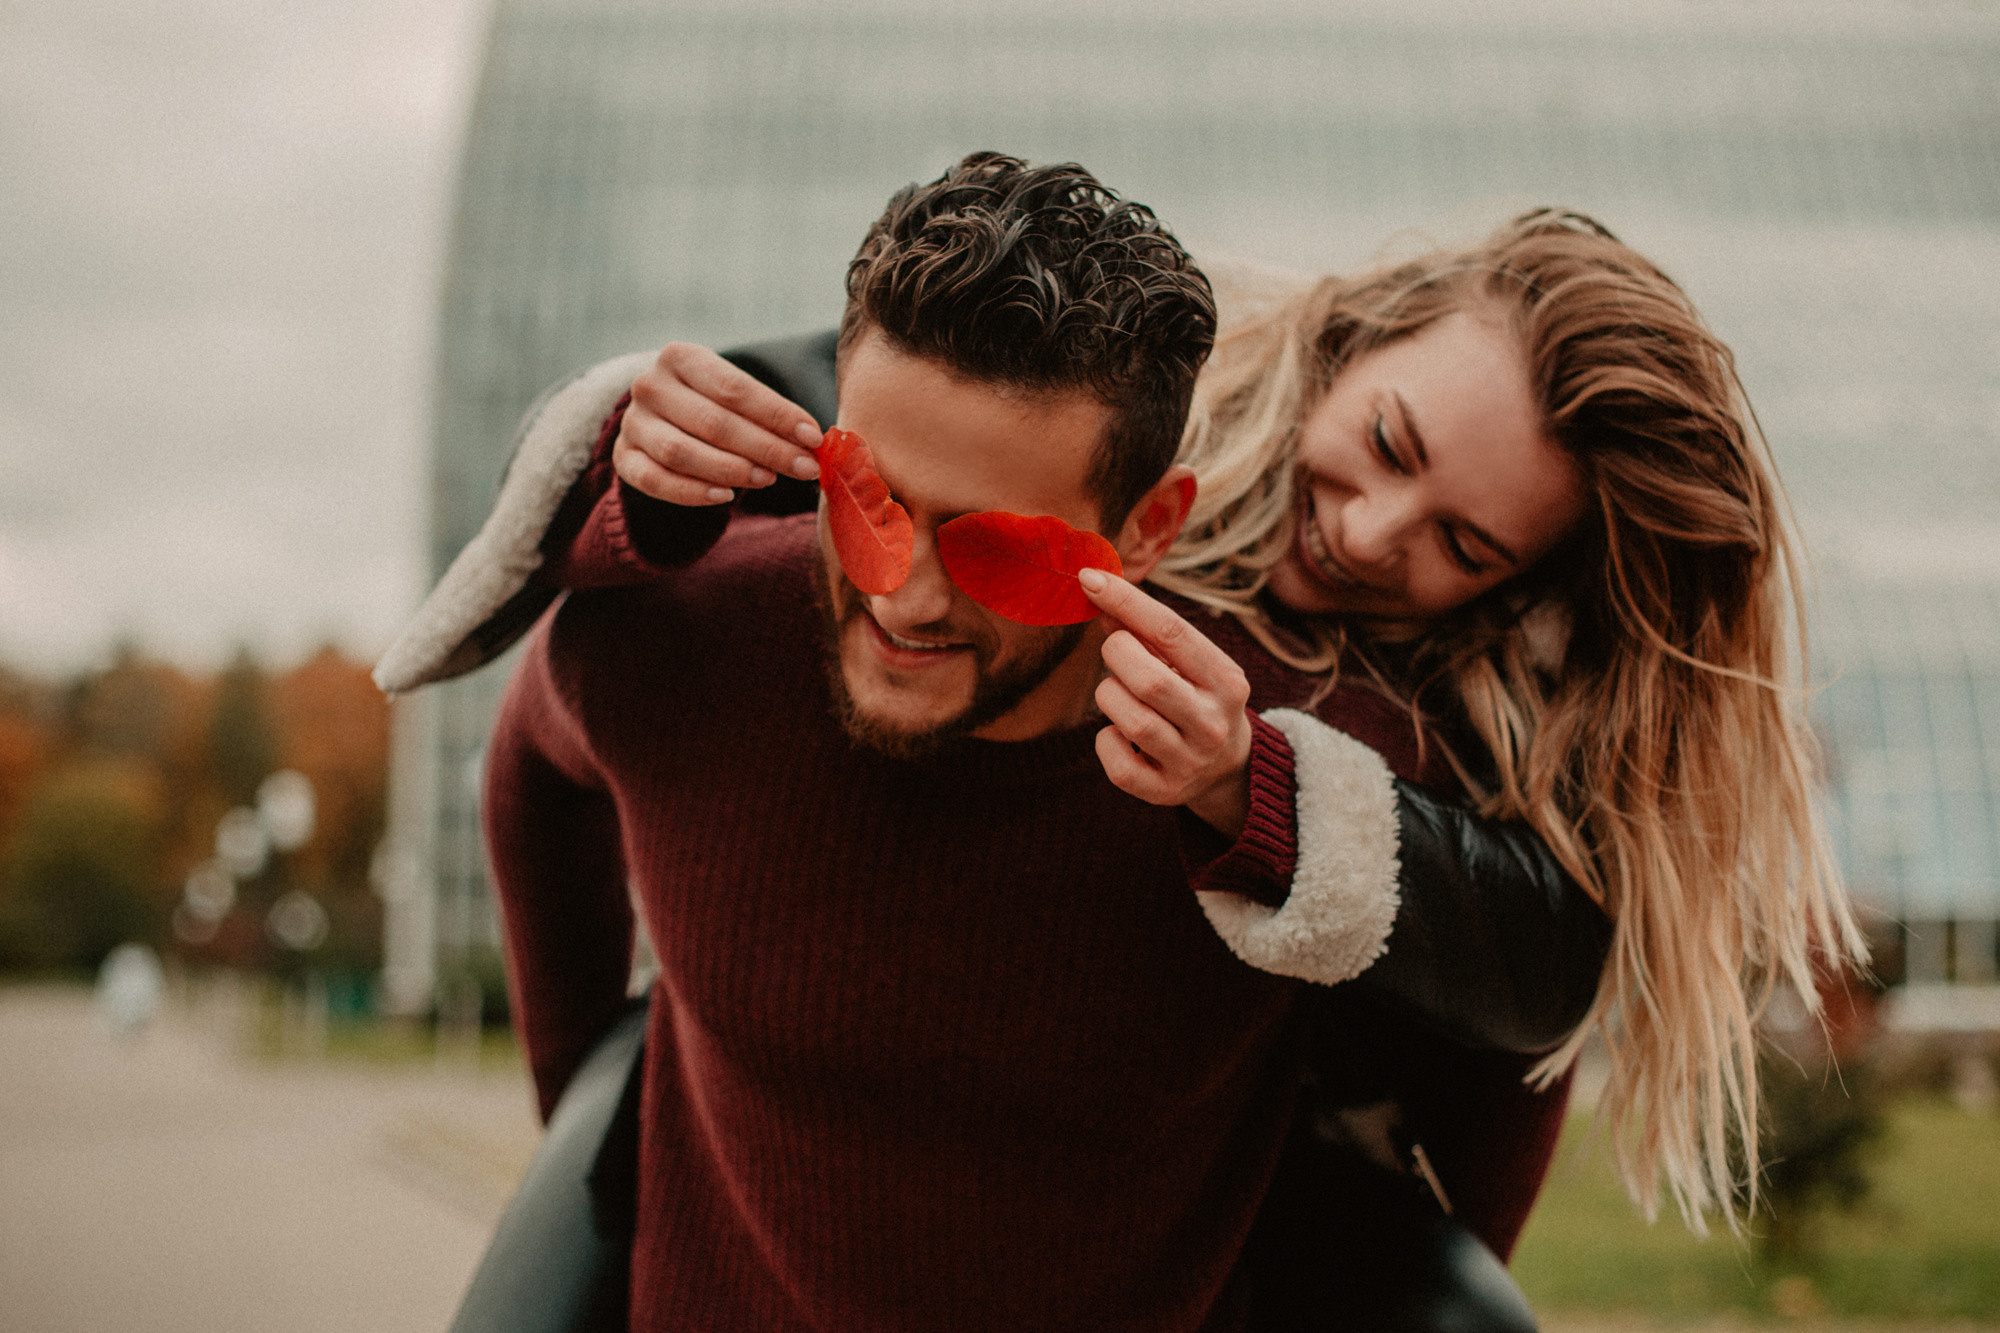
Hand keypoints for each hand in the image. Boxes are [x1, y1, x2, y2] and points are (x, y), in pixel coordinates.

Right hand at [614, 342, 824, 505]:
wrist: (664, 420)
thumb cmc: (714, 405)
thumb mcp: (736, 396)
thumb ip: (768, 414)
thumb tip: (812, 442)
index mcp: (680, 357)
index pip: (734, 388)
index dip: (777, 415)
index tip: (813, 437)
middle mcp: (649, 385)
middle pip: (713, 422)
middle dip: (765, 448)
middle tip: (803, 467)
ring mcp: (633, 423)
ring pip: (682, 452)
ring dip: (731, 470)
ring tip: (769, 479)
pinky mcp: (624, 458)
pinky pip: (656, 481)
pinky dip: (692, 492)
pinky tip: (725, 496)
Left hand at [1079, 568, 1254, 838]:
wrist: (1227, 768)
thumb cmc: (1196, 698)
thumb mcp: (1188, 663)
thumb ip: (1146, 632)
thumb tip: (1098, 594)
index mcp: (1226, 680)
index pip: (1173, 632)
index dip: (1127, 602)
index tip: (1090, 579)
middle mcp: (1213, 723)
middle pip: (1149, 680)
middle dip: (1116, 655)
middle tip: (1116, 652)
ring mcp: (1190, 762)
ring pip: (1131, 721)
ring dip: (1108, 696)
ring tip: (1118, 693)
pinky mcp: (1165, 792)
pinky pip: (1117, 764)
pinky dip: (1105, 740)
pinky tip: (1117, 732)